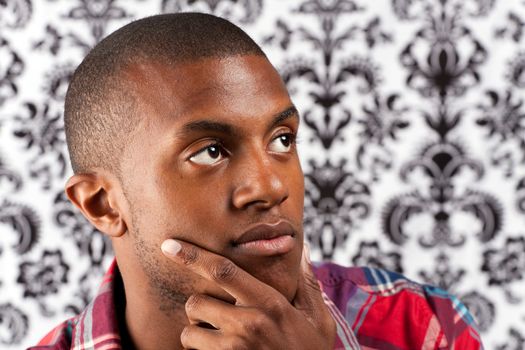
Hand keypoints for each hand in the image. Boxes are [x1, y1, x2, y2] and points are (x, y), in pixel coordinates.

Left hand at [161, 239, 335, 349]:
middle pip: (195, 302)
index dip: (193, 256)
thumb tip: (302, 250)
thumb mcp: (317, 318)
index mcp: (269, 304)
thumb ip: (307, 284)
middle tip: (217, 313)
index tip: (169, 245)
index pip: (223, 271)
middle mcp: (248, 325)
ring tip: (220, 338)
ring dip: (197, 333)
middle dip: (198, 306)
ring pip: (189, 333)